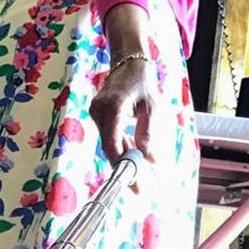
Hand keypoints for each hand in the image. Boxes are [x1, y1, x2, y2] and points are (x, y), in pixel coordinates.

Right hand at [90, 3, 157, 166]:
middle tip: (139, 189)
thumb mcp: (152, 105)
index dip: (121, 165)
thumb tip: (149, 160)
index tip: (133, 182)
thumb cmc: (143, 80)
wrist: (128, 59)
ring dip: (123, 159)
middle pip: (109, 147)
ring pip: (109, 143)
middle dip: (124, 168)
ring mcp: (96, 112)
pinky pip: (109, 136)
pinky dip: (121, 147)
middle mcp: (100, 110)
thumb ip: (148, 133)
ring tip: (140, 179)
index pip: (112, 142)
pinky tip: (133, 159)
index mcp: (113, 106)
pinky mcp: (98, 114)